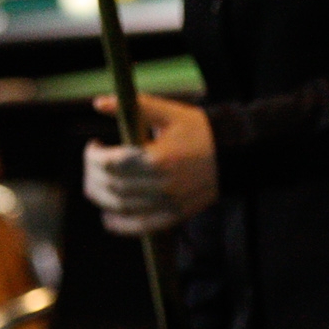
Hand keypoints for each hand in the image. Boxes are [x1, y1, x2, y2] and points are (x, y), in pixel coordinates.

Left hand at [83, 93, 218, 233]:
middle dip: (93, 175)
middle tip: (92, 163)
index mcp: (159, 157)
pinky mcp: (176, 215)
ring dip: (100, 198)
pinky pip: (141, 226)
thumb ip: (135, 106)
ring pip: (122, 207)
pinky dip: (120, 225)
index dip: (93, 156)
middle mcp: (163, 184)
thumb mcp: (170, 113)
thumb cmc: (200, 130)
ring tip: (96, 184)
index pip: (111, 163)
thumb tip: (98, 103)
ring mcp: (170, 203)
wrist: (235, 155)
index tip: (93, 146)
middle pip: (112, 186)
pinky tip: (108, 217)